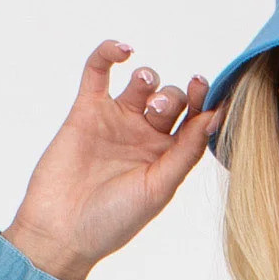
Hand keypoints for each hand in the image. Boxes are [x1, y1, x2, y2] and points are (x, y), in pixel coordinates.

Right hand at [1, 38, 219, 279]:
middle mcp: (144, 138)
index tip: (204, 86)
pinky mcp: (86, 111)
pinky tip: (122, 49)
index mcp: (167, 159)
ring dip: (148, 79)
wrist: (63, 230)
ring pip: (141, 84)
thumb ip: (186, 152)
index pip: (193, 121)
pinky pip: (98, 72)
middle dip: (172, 98)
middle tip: (158, 113)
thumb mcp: (159, 188)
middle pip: (171, 100)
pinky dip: (108, 53)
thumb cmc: (114, 220)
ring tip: (144, 94)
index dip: (202, 101)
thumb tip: (215, 116)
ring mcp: (116, 122)